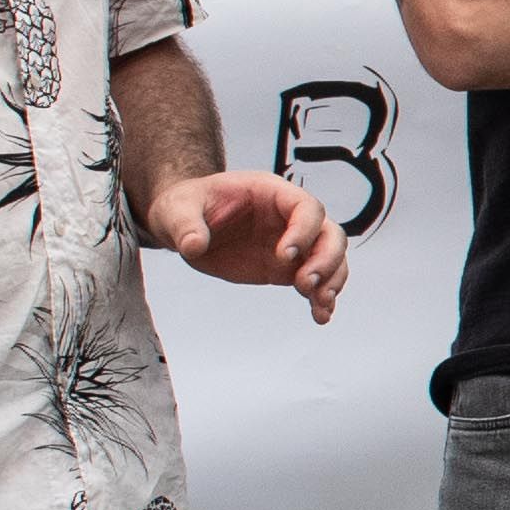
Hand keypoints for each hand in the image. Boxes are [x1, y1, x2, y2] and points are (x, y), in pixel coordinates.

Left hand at [147, 168, 345, 320]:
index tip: (285, 255)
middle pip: (330, 233)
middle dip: (326, 259)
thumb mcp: (177, 209)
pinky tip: (320, 316)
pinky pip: (317, 281)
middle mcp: (290, 217)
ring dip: (332, 281)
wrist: (185, 225)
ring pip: (332, 257)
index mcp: (271, 193)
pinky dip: (322, 299)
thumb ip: (186, 224)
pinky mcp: (287, 268)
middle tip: (304, 284)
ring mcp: (293, 243)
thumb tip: (194, 246)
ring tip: (320, 304)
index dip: (304, 230)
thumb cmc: (185, 206)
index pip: (306, 207)